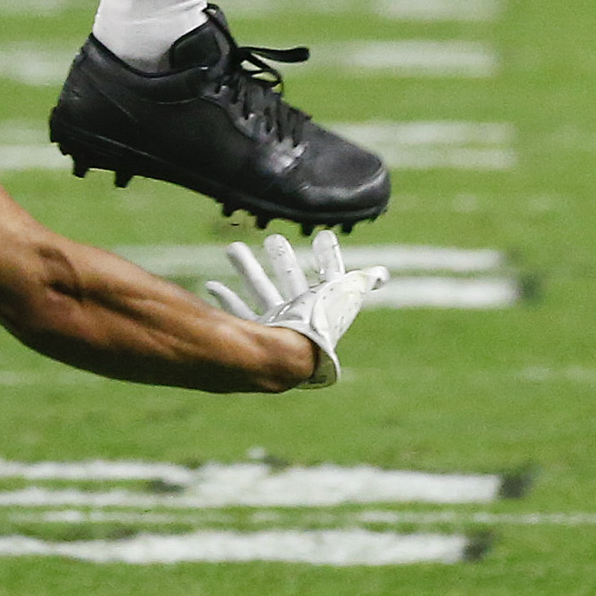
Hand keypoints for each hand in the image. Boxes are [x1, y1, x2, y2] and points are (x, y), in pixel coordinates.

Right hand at [202, 230, 386, 388]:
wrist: (288, 359)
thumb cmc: (316, 326)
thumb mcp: (341, 298)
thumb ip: (359, 283)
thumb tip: (382, 274)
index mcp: (322, 307)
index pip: (329, 277)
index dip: (328, 258)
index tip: (324, 237)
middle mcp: (301, 316)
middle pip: (291, 282)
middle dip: (281, 260)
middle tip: (273, 238)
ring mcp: (277, 325)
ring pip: (260, 291)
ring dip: (248, 269)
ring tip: (232, 247)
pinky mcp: (255, 335)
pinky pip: (240, 314)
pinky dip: (228, 299)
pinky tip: (213, 285)